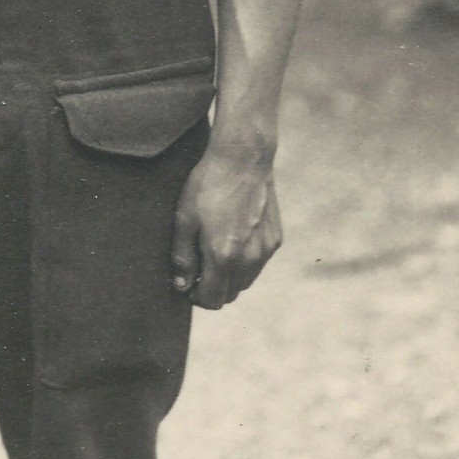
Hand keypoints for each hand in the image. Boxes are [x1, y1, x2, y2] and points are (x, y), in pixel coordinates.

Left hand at [170, 143, 282, 309]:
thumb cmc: (208, 185)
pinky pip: (258, 263)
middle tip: (199, 270)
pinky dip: (245, 261)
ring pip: (246, 280)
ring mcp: (265, 250)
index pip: (213, 299)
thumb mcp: (185, 218)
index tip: (188, 286)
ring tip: (215, 252)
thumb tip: (182, 286)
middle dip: (213, 289)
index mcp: (224, 256)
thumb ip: (183, 257)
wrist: (243, 159)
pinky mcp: (275, 239)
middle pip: (231, 294)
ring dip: (230, 277)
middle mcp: (249, 259)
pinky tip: (234, 238)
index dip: (197, 298)